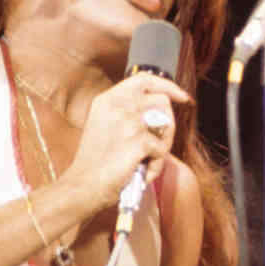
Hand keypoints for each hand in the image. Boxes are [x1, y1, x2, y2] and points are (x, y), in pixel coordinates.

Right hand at [65, 73, 191, 211]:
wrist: (83, 186)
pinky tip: (140, 173)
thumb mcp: (104, 124)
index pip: (144, 79)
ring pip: (167, 125)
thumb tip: (161, 108)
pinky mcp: (138, 140)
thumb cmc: (96, 162)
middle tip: (158, 145)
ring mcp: (128, 121)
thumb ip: (126, 111)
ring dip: (163, 145)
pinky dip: (156, 165)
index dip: (167, 86)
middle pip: (162, 101)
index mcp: (108, 99)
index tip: (181, 96)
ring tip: (147, 160)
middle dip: (168, 123)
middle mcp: (118, 105)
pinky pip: (162, 150)